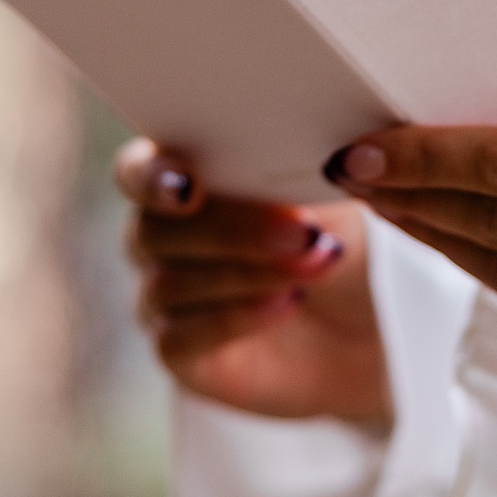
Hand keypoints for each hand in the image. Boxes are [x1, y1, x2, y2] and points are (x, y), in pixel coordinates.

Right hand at [116, 139, 390, 428]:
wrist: (361, 323)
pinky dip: (236, 318)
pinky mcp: (179, 352)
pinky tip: (288, 304)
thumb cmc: (335, 239)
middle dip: (233, 230)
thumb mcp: (329, 197)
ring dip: (248, 273)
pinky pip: (180, 338)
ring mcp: (162, 298)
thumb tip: (297, 143)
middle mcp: (158, 238)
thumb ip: (297, 168)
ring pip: (169, 284)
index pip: (136, 170)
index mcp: (182, 181)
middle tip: (303, 232)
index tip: (191, 188)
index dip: (152, 176)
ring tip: (314, 266)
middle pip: (155, 230)